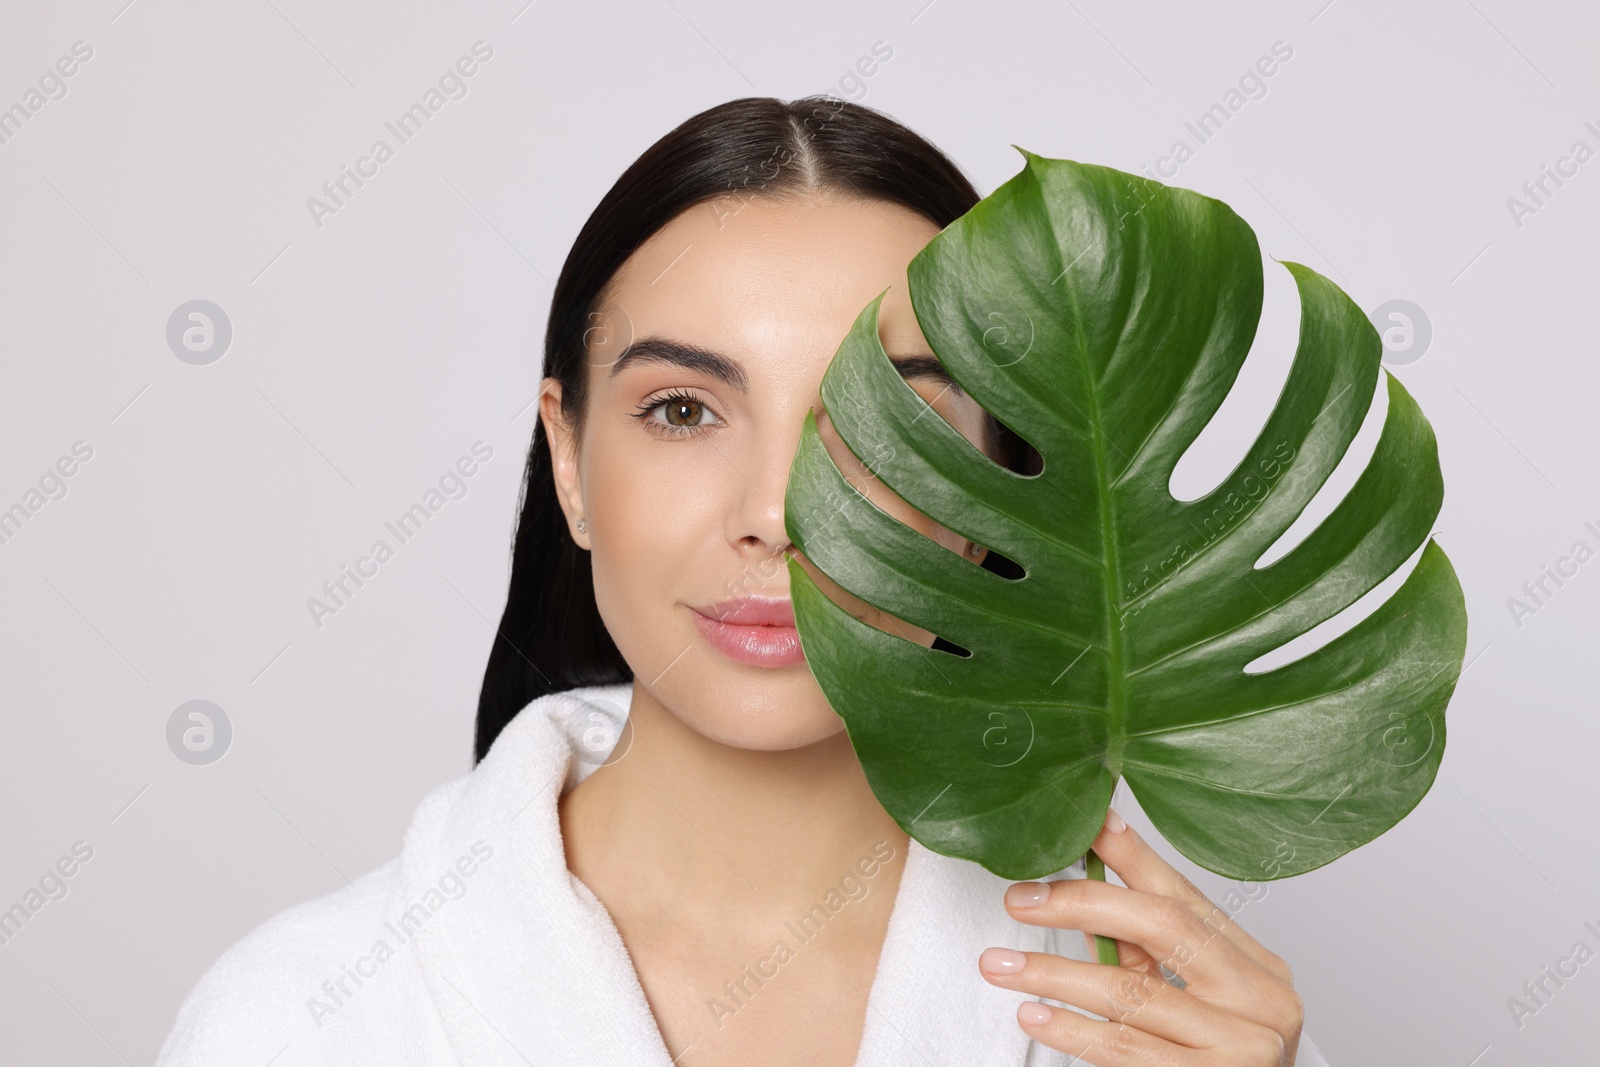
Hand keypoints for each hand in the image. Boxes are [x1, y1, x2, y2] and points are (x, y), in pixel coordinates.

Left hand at [976, 807, 1303, 1064]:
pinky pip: (1126, 1049)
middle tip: (1022, 900)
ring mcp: (1244, 1046)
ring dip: (1055, 975)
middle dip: (1085, 904)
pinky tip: (1035, 1015)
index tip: (1083, 826)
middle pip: (1166, 927)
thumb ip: (1142, 951)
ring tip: (1002, 966)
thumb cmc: (1210, 1064)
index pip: (1185, 896)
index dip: (1130, 857)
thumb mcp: (1186, 999)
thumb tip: (1081, 885)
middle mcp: (1262, 1000)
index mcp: (1258, 967)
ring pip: (1133, 992)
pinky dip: (1072, 1030)